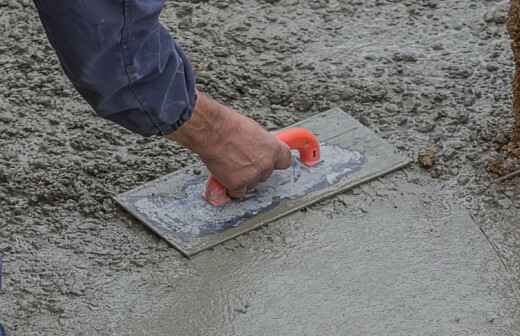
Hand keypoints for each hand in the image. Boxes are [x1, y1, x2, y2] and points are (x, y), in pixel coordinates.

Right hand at [166, 91, 291, 197]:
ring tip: (230, 164)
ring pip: (252, 183)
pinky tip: (225, 175)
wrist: (213, 131)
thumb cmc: (229, 126)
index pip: (285, 161)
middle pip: (266, 174)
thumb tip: (260, 148)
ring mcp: (253, 175)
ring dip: (243, 178)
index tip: (272, 162)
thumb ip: (261, 144)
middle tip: (242, 161)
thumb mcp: (254, 130)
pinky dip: (231, 187)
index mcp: (273, 148)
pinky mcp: (238, 184)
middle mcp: (266, 164)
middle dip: (255, 170)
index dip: (276, 162)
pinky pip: (238, 192)